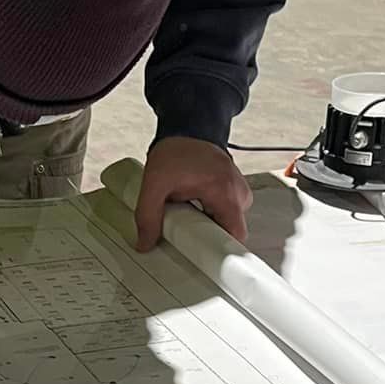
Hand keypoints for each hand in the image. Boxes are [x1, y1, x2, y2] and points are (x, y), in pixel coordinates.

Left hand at [134, 137, 251, 252]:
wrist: (189, 125)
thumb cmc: (178, 148)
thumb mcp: (155, 182)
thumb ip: (147, 215)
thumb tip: (145, 243)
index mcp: (226, 193)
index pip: (234, 237)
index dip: (219, 253)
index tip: (202, 258)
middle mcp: (239, 193)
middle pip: (228, 232)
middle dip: (205, 236)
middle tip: (184, 227)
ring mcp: (239, 191)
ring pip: (227, 223)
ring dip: (207, 224)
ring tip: (188, 212)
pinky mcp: (235, 190)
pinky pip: (226, 213)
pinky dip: (210, 214)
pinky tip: (195, 206)